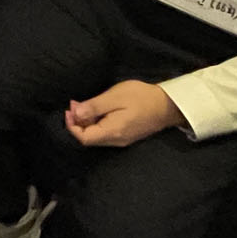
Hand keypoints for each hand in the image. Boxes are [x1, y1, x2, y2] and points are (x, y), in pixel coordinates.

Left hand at [65, 80, 185, 147]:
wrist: (167, 105)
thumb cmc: (140, 97)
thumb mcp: (115, 97)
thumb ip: (94, 106)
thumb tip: (75, 113)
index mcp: (112, 132)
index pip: (84, 138)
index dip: (71, 125)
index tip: (69, 109)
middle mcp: (115, 140)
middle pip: (89, 138)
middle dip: (77, 122)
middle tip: (75, 103)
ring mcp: (122, 139)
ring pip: (96, 136)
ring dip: (86, 122)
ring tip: (83, 104)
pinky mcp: (126, 135)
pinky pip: (105, 133)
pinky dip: (96, 123)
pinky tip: (97, 110)